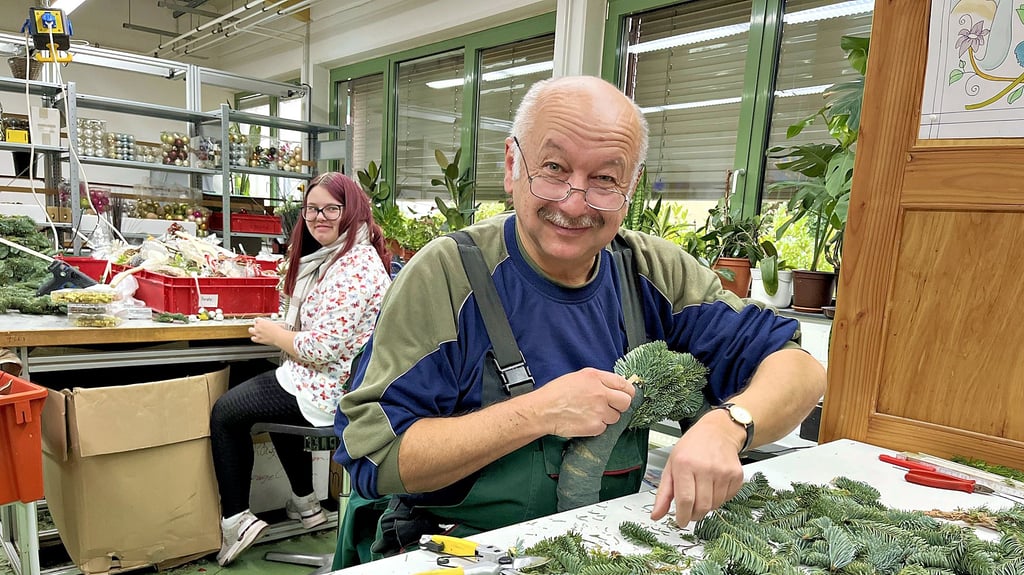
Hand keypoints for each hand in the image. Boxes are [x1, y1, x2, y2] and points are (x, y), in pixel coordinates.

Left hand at [248, 317, 285, 347]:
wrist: (279, 337)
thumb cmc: (279, 330)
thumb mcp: (276, 323)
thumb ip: (271, 324)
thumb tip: (273, 324)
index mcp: (262, 321)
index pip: (257, 319)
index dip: (258, 321)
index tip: (260, 322)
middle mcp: (258, 327)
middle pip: (254, 324)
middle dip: (256, 325)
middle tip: (259, 327)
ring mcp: (257, 333)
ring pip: (250, 330)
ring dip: (252, 330)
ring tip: (255, 331)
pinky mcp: (258, 339)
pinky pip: (253, 338)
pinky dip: (254, 338)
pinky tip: (256, 338)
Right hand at [527, 367, 635, 437]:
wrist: (543, 410)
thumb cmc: (556, 393)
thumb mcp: (578, 377)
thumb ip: (599, 380)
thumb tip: (614, 386)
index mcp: (596, 377)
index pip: (624, 384)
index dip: (627, 391)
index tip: (626, 395)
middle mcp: (600, 393)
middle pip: (626, 402)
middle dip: (620, 405)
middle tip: (611, 406)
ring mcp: (599, 411)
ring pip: (616, 417)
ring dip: (608, 417)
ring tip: (592, 413)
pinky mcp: (595, 426)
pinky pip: (605, 428)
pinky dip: (597, 426)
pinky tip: (586, 420)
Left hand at [650, 410, 745, 526]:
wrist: (718, 432)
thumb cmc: (692, 447)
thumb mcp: (671, 466)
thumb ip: (663, 493)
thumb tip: (656, 515)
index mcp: (685, 464)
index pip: (685, 500)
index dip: (682, 516)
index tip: (680, 521)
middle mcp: (705, 467)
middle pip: (701, 506)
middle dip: (694, 514)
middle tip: (690, 510)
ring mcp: (723, 472)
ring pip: (715, 505)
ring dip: (707, 506)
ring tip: (702, 491)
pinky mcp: (736, 475)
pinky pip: (727, 498)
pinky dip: (719, 498)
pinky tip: (714, 485)